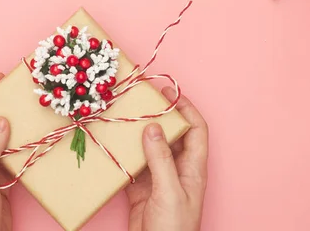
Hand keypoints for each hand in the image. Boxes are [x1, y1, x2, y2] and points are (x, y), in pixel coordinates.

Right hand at [126, 87, 207, 230]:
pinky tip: (113, 147)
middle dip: (159, 116)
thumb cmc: (173, 229)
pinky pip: (134, 166)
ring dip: (138, 135)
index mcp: (193, 169)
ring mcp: (159, 180)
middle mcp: (178, 170)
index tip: (168, 92)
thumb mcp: (169, 192)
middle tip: (141, 101)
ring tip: (123, 119)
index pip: (196, 129)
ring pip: (150, 149)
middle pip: (172, 135)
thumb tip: (152, 127)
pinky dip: (124, 155)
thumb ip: (161, 159)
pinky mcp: (142, 190)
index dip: (186, 108)